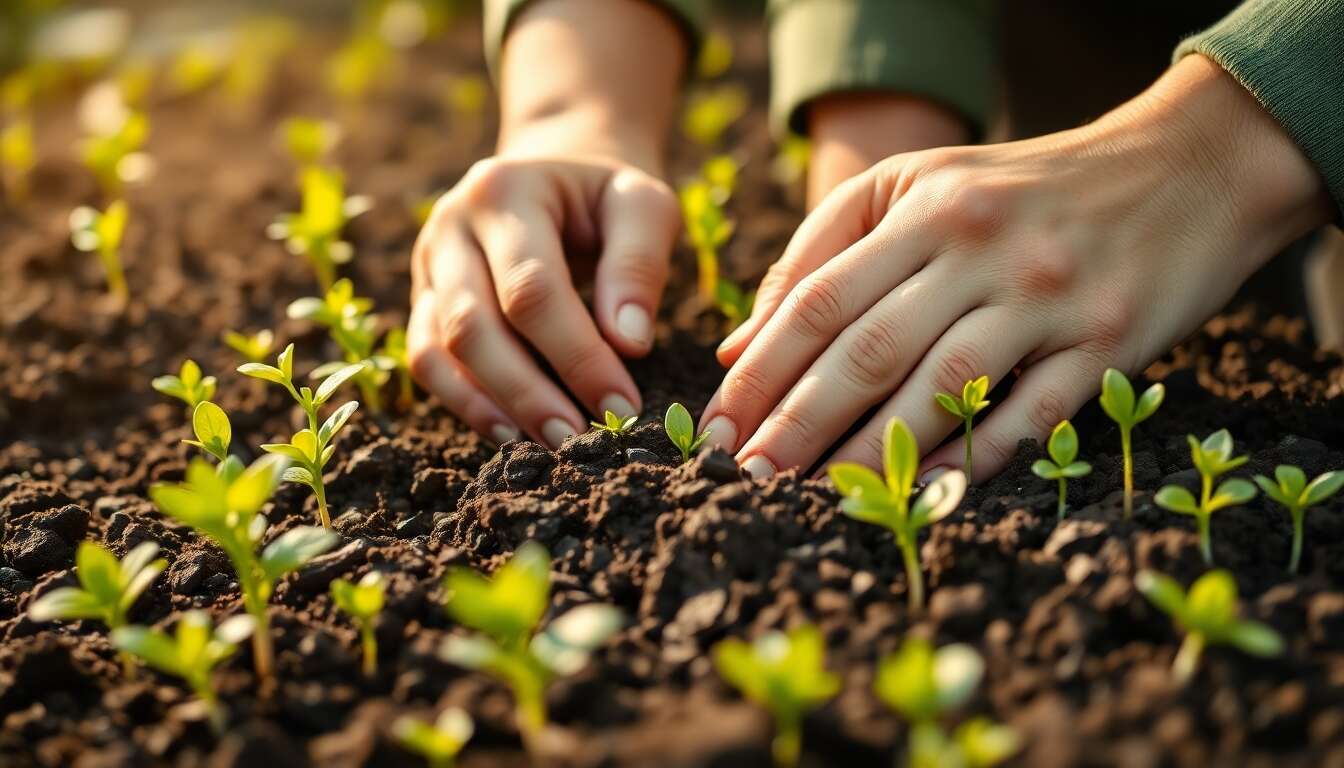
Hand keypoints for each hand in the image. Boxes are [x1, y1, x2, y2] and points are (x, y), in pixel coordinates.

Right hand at [408, 156, 679, 447]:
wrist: (559, 169)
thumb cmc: (606, 195)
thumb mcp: (643, 204)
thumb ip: (639, 264)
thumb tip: (629, 343)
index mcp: (502, 191)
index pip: (532, 290)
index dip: (576, 356)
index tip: (622, 405)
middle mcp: (450, 226)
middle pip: (471, 326)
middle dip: (528, 392)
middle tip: (581, 440)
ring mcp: (427, 263)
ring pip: (437, 350)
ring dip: (491, 407)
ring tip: (548, 446)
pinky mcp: (423, 298)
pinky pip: (426, 361)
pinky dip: (464, 403)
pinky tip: (511, 433)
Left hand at [700, 55, 1331, 480]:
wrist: (1185, 167)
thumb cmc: (1023, 186)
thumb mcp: (916, 185)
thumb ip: (822, 254)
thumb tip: (741, 347)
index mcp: (924, 208)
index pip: (818, 299)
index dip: (761, 370)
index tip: (719, 427)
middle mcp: (980, 249)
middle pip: (867, 349)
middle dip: (797, 422)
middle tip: (748, 477)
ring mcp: (1048, 296)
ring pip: (942, 388)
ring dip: (871, 452)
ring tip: (815, 496)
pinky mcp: (1109, 341)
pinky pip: (1032, 414)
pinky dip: (976, 456)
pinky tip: (924, 492)